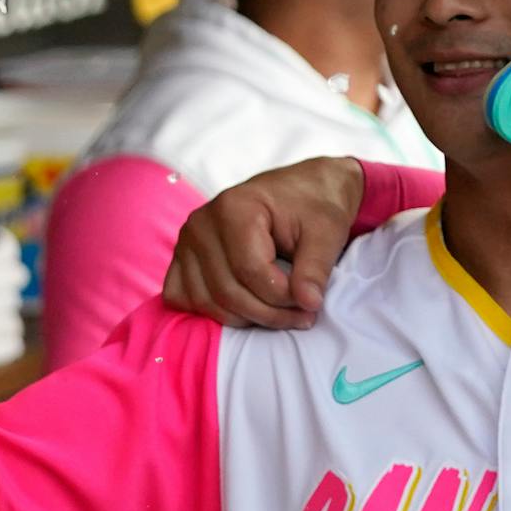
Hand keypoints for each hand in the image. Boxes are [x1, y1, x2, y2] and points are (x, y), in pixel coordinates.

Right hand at [162, 156, 362, 327]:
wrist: (301, 191)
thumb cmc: (314, 206)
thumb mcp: (327, 230)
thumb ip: (316, 267)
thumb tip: (308, 303)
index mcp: (235, 206)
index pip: (250, 270)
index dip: (282, 296)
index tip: (311, 302)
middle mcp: (202, 223)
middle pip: (227, 290)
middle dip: (269, 313)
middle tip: (303, 315)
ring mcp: (186, 242)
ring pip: (207, 302)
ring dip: (247, 318)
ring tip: (282, 314)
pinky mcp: (182, 258)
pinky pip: (183, 298)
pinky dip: (215, 312)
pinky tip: (248, 310)